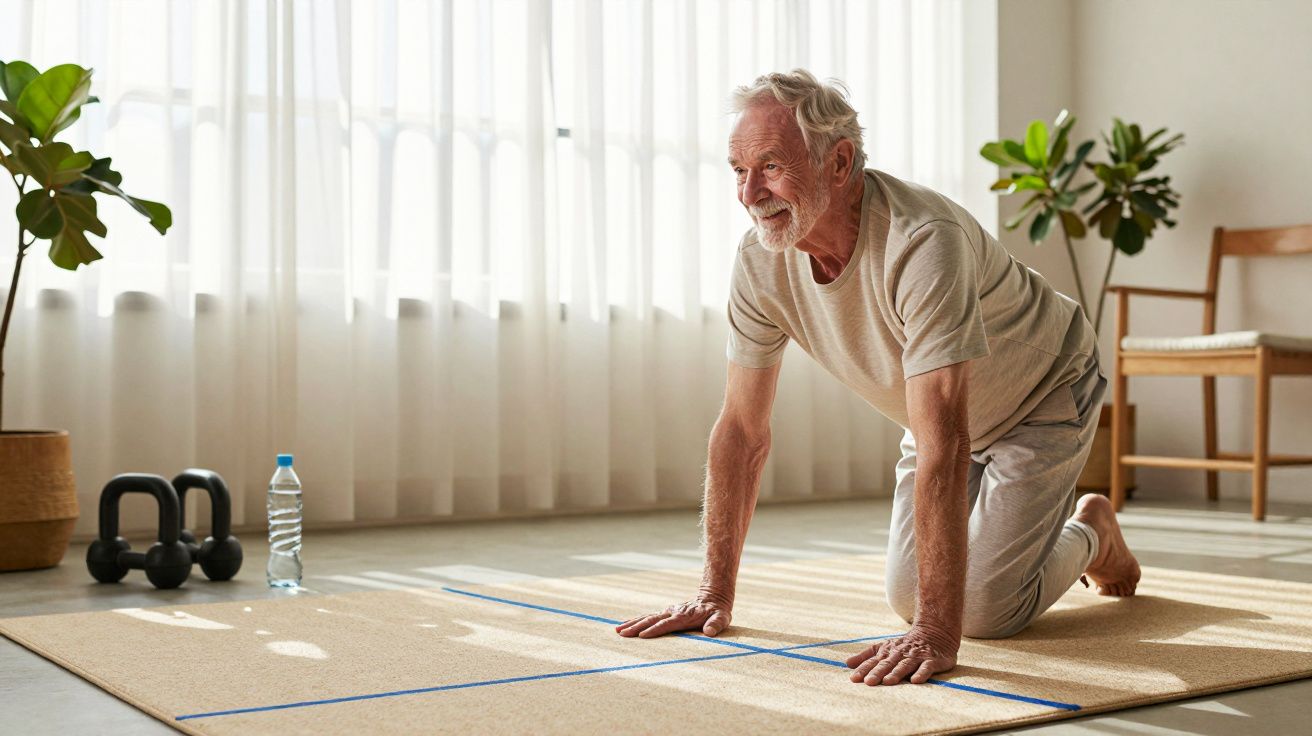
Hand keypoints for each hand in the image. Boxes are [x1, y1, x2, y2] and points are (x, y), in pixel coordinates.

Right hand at [614, 597, 731, 638]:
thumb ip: (716, 624)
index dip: (655, 630)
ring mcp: (668, 612)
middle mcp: (673, 613)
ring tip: (617, 630)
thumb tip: (709, 632)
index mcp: (684, 617)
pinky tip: (626, 626)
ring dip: (632, 623)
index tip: (642, 636)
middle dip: (636, 627)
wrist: (713, 596)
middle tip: (622, 634)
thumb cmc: (718, 612)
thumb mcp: (722, 618)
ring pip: (647, 617)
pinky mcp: (666, 613)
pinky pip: (649, 617)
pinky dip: (636, 621)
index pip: (667, 624)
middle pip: (651, 620)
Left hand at [845, 626, 957, 685]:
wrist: (934, 634)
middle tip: (869, 682)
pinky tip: (915, 681)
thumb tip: (847, 663)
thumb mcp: (884, 647)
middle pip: (887, 664)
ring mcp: (916, 657)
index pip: (873, 661)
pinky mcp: (931, 660)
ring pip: (905, 665)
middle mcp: (900, 654)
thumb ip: (866, 656)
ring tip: (888, 681)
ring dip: (896, 673)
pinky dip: (921, 673)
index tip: (854, 679)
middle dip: (878, 673)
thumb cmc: (905, 645)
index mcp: (888, 651)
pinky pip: (926, 667)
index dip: (863, 669)